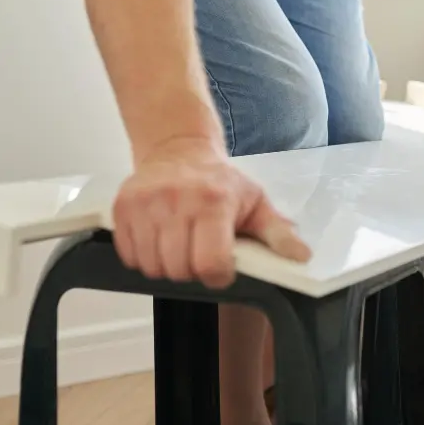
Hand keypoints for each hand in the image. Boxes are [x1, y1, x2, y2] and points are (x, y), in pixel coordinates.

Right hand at [112, 137, 310, 287]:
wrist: (178, 149)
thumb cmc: (219, 181)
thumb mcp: (256, 203)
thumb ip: (278, 234)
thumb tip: (301, 257)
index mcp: (214, 202)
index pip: (210, 263)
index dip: (218, 275)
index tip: (221, 268)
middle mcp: (177, 200)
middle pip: (180, 270)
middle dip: (193, 271)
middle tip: (199, 253)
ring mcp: (146, 204)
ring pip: (153, 267)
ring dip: (167, 266)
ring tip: (179, 246)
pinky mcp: (122, 208)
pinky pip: (128, 256)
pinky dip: (143, 257)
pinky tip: (159, 240)